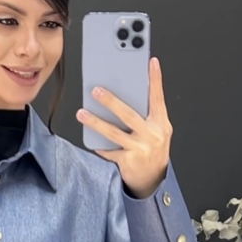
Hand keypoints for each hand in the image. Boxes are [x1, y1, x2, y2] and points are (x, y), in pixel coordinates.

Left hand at [76, 57, 172, 197]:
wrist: (153, 178)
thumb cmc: (152, 148)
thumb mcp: (156, 129)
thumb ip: (145, 113)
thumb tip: (125, 93)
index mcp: (160, 122)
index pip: (158, 97)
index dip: (155, 79)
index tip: (151, 62)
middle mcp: (152, 134)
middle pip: (128, 115)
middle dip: (111, 102)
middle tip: (96, 90)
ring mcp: (140, 148)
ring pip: (114, 133)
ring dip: (95, 122)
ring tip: (82, 113)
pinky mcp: (129, 161)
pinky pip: (109, 150)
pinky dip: (99, 144)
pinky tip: (90, 138)